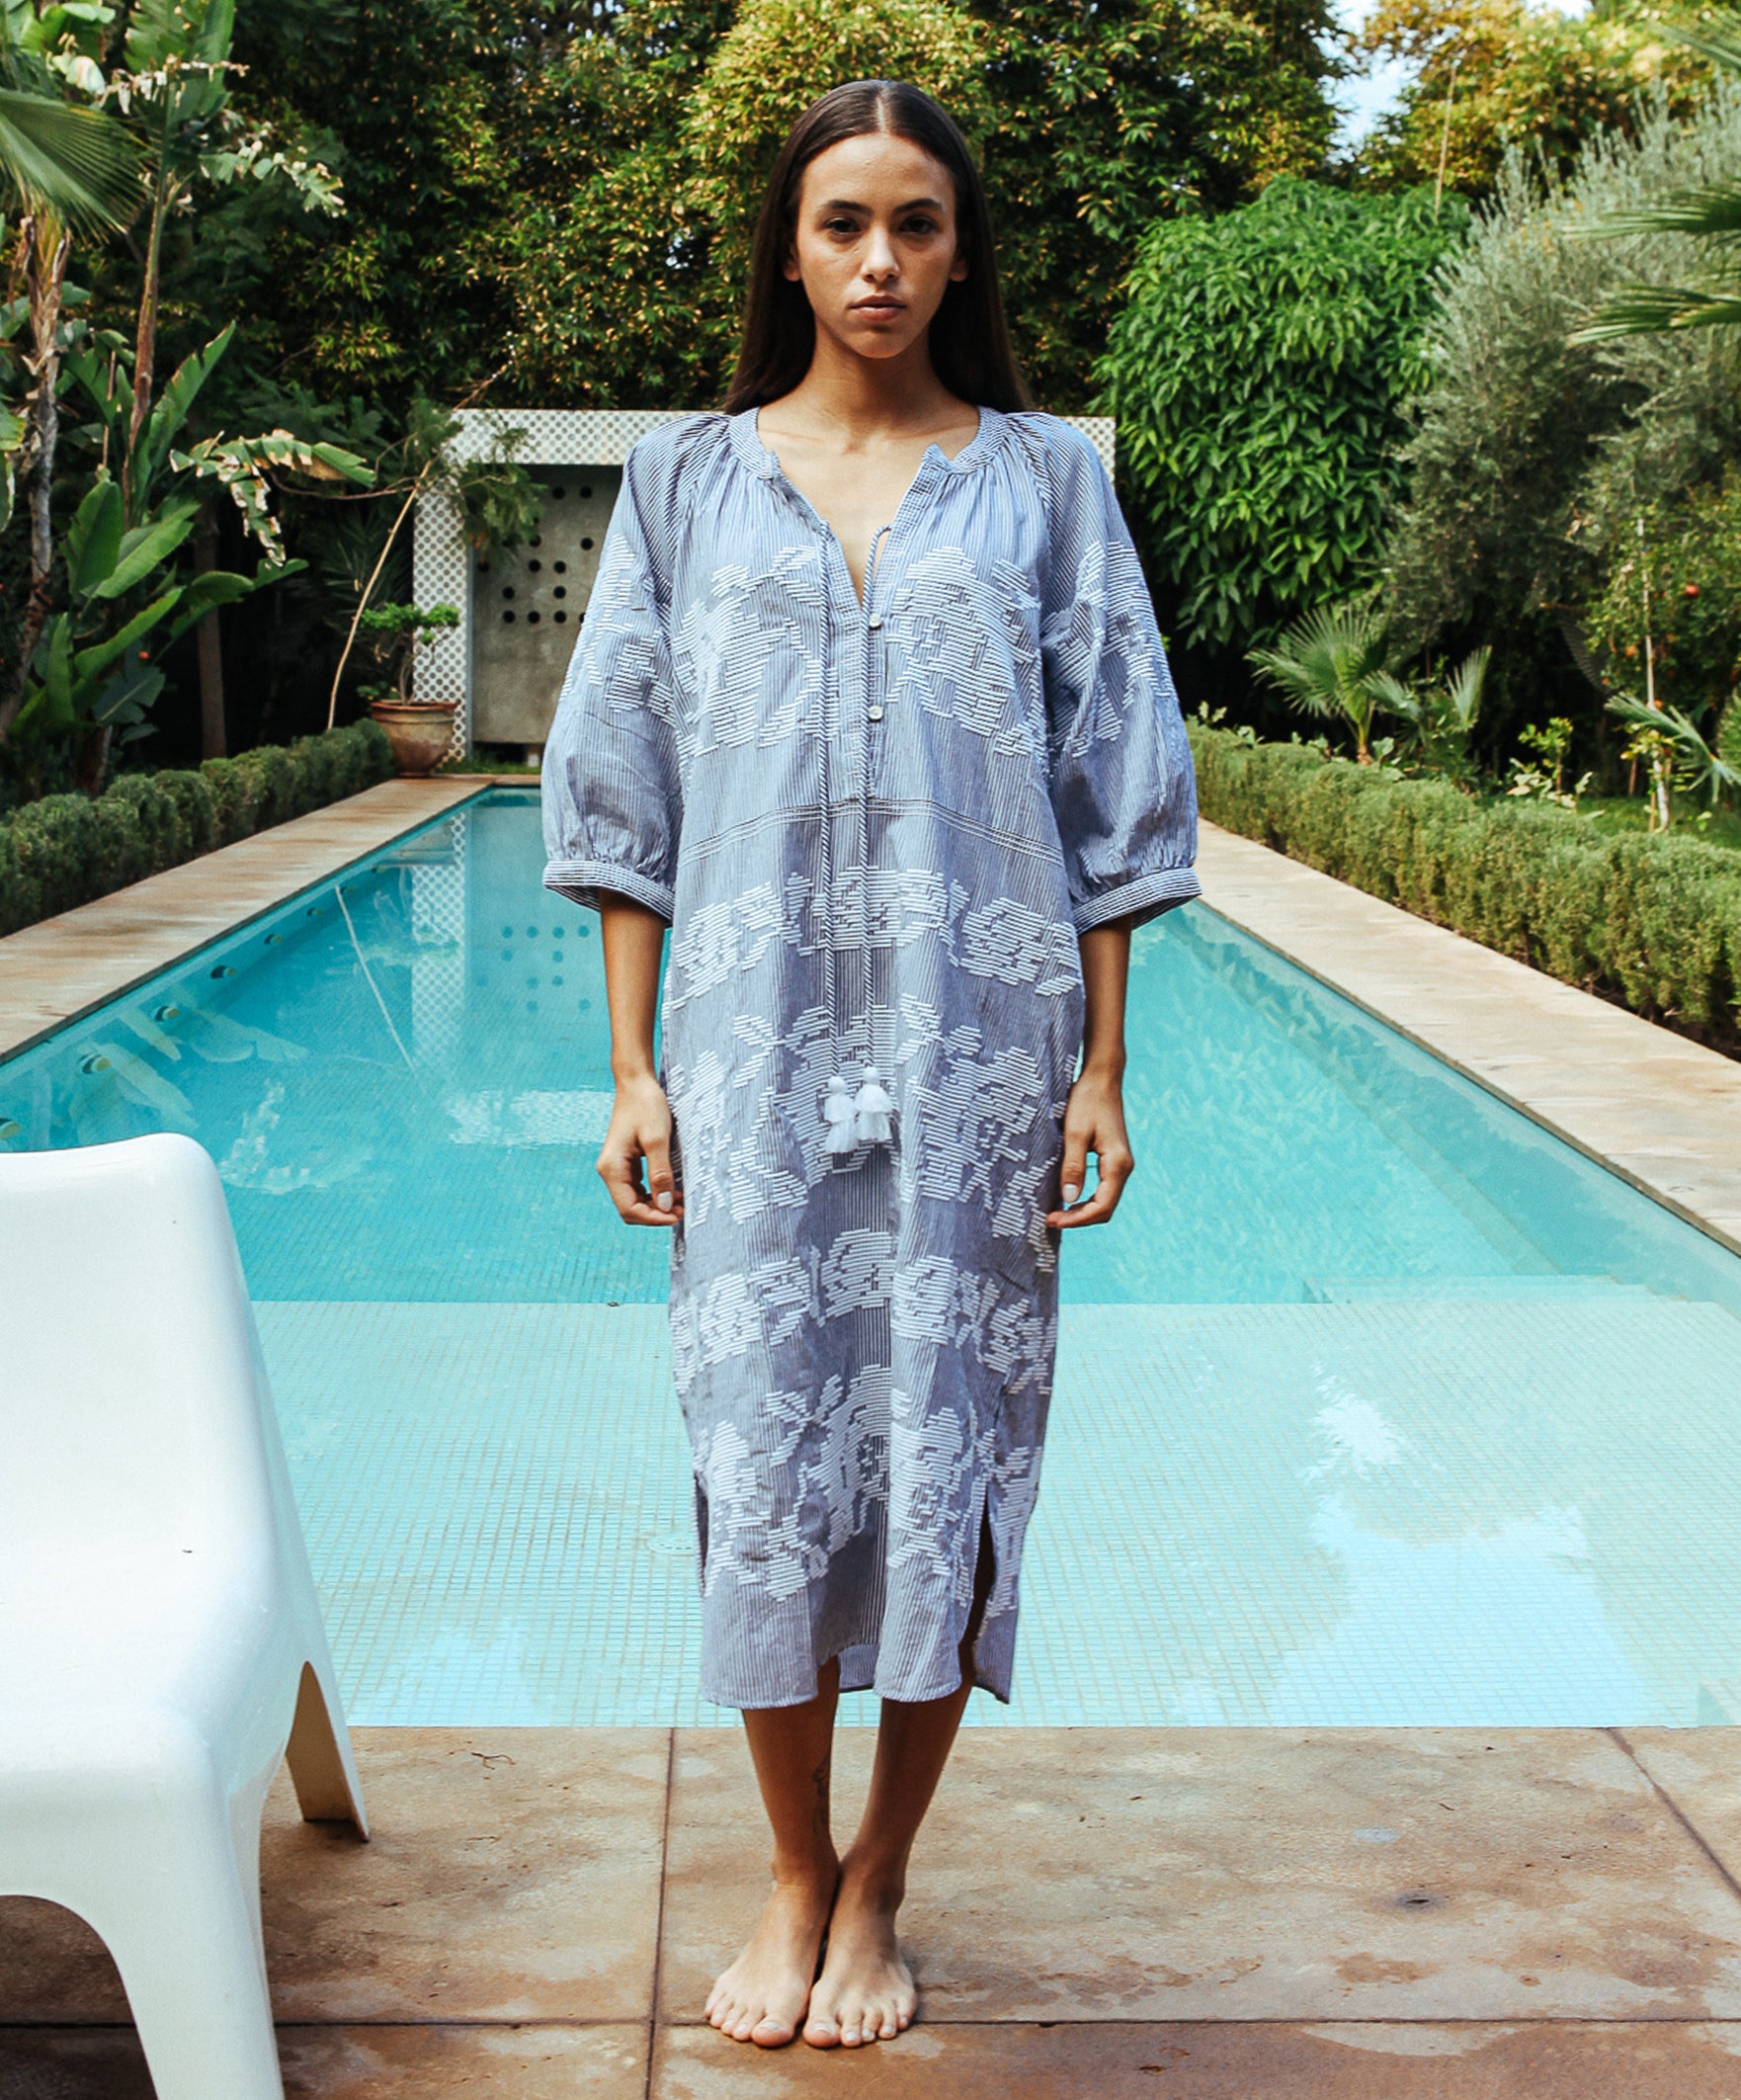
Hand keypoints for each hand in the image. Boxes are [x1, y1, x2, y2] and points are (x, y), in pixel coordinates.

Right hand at [598, 1072, 682, 1225]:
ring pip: (634, 1200)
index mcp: (612, 1167)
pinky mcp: (626, 1162)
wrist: (636, 1082)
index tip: (678, 1216)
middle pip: (630, 1208)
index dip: (654, 1218)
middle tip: (684, 1210)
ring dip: (657, 1205)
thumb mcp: (657, 1140)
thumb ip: (661, 1174)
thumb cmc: (646, 1106)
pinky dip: (654, 1194)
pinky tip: (673, 1190)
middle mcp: (610, 1170)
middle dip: (656, 1214)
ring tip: (682, 1202)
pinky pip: (638, 1188)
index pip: (629, 1208)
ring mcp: (616, 1167)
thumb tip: (665, 1206)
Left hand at [1044, 1067, 1133, 1229]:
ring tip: (1055, 1212)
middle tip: (1049, 1219)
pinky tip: (1066, 1198)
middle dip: (1079, 1219)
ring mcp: (1120, 1164)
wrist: (1101, 1078)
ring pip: (1105, 1200)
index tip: (1051, 1220)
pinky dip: (1086, 1199)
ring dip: (1082, 1211)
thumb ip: (1072, 1166)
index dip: (1077, 1219)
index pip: (1102, 1206)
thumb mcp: (1074, 1133)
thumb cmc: (1087, 1100)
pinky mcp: (1112, 1159)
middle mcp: (1124, 1167)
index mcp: (1117, 1163)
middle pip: (1105, 1208)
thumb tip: (1068, 1200)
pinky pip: (1103, 1188)